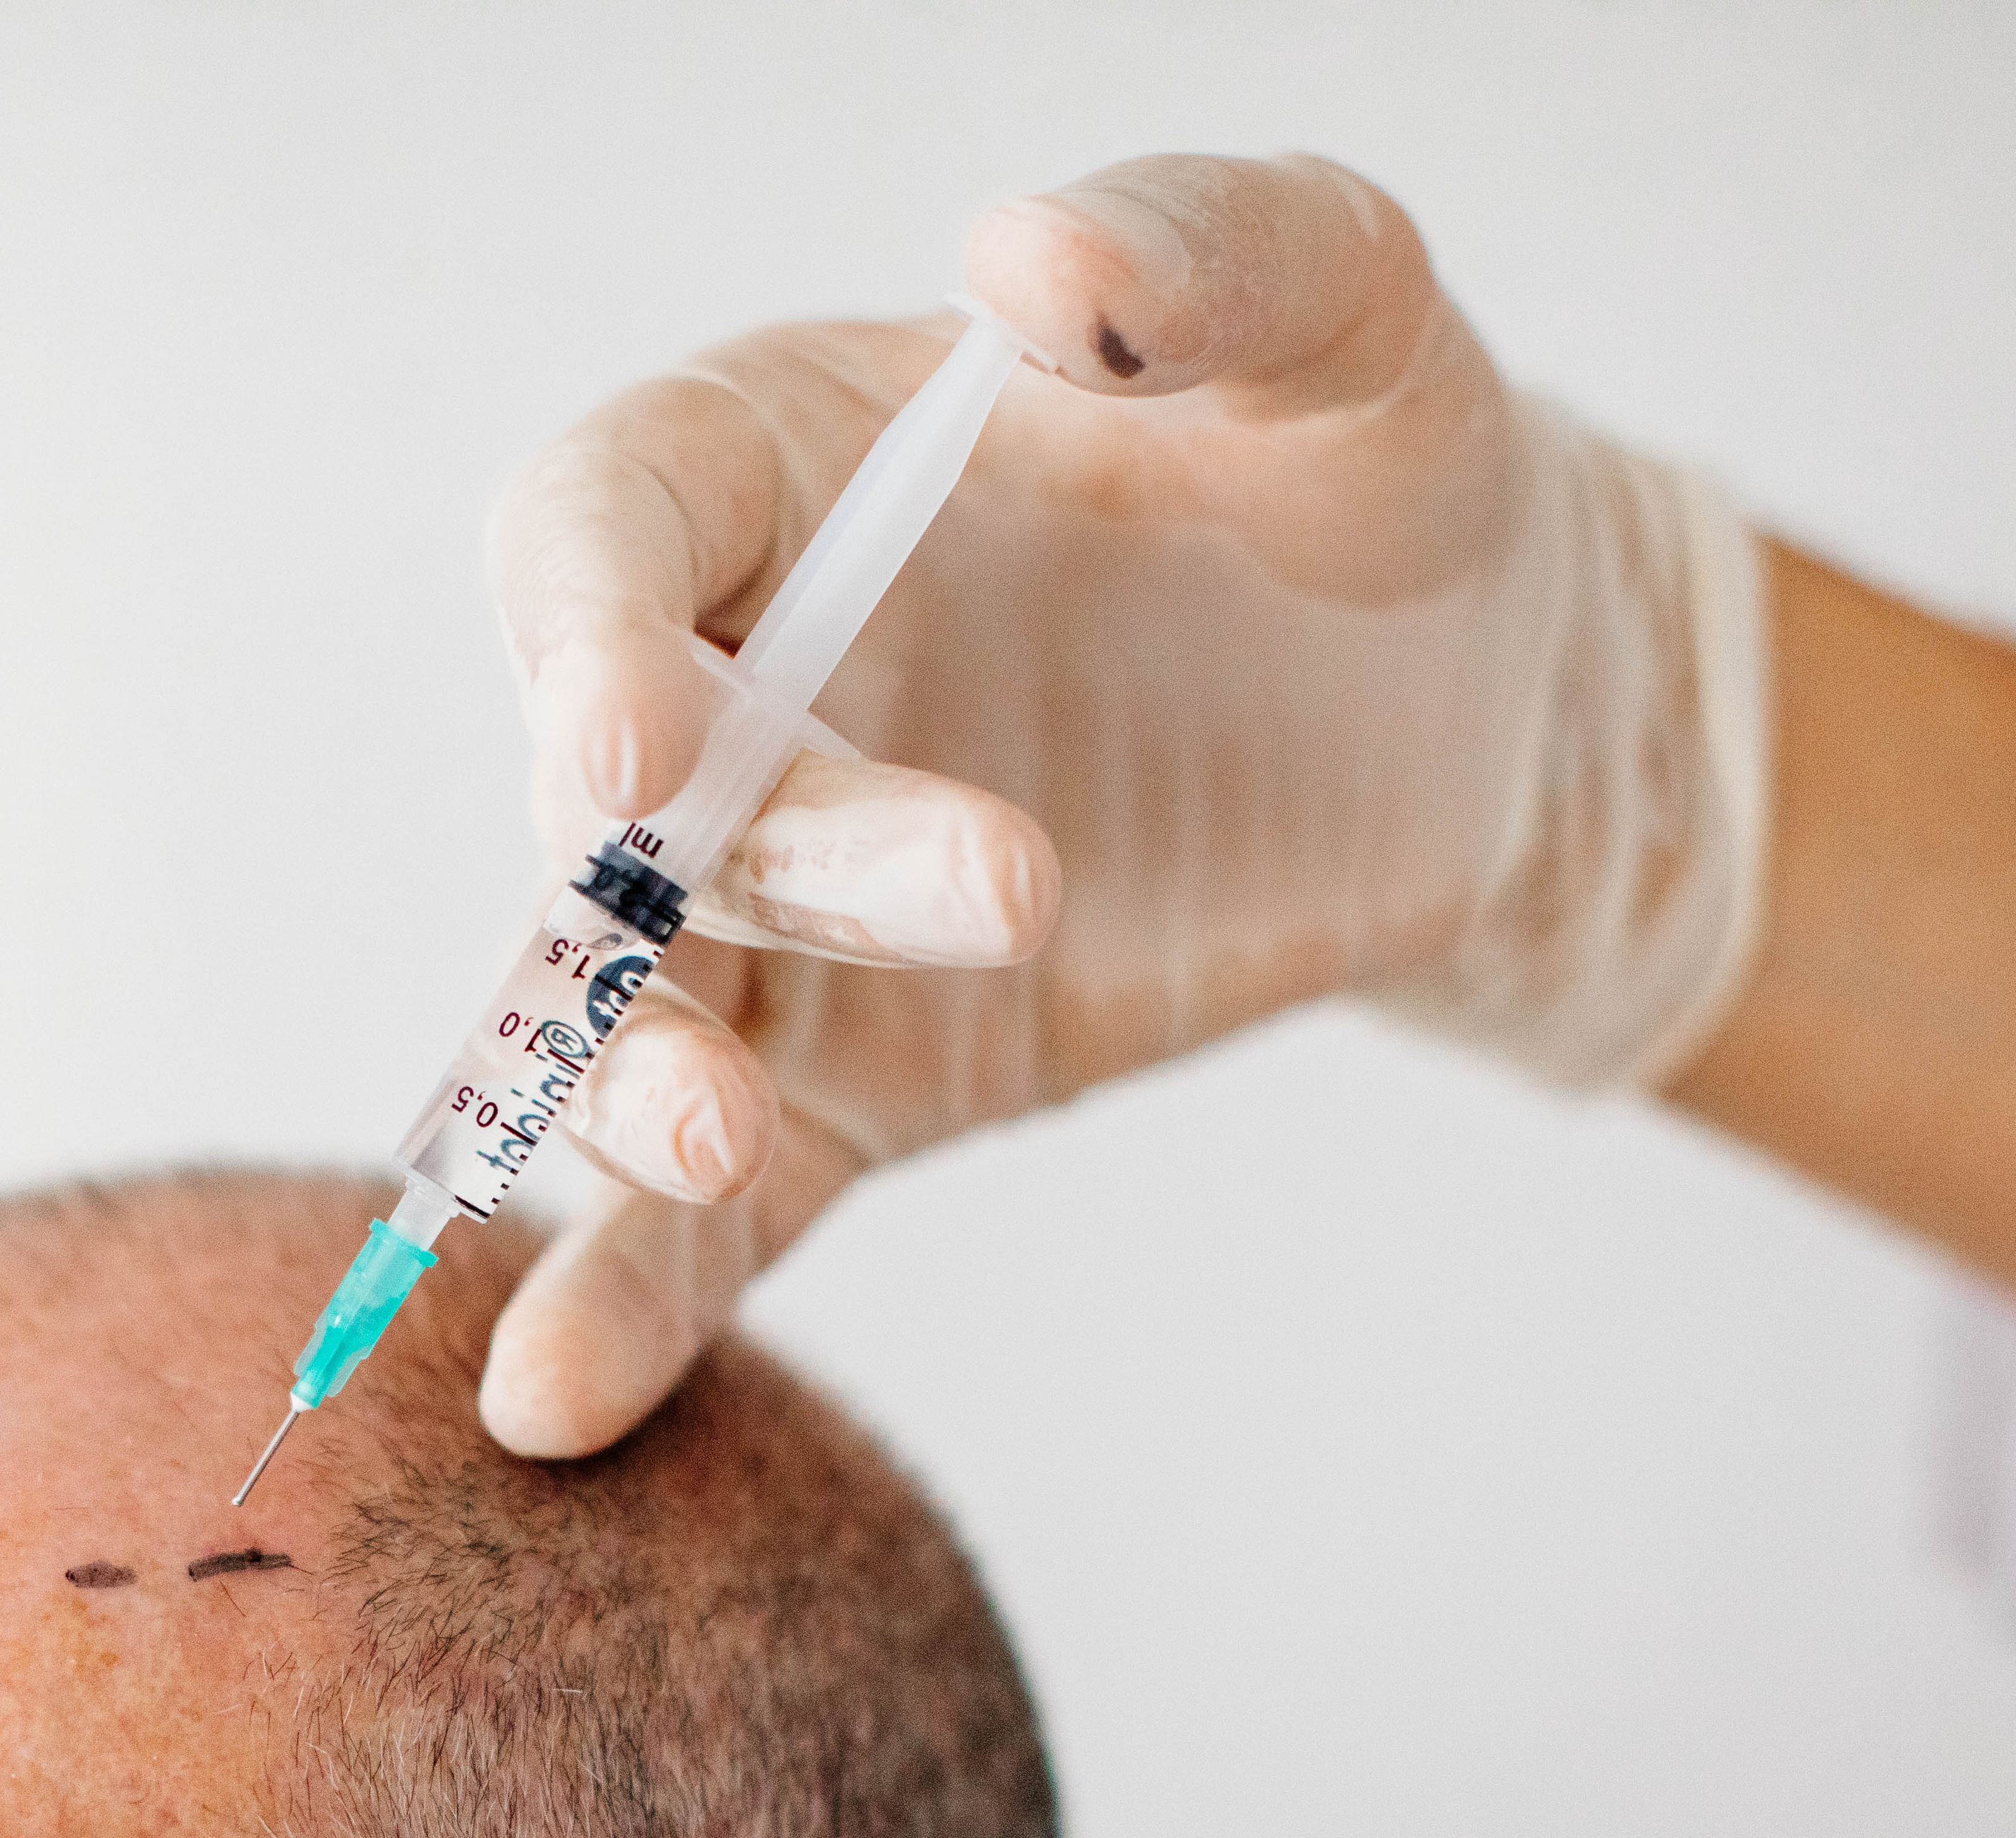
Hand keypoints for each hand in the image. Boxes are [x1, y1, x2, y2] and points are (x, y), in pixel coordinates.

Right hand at [481, 151, 1769, 1454]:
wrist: (1464, 698)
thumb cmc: (1363, 462)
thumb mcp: (1349, 310)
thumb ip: (1208, 252)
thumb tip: (1034, 260)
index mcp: (777, 468)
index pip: (597, 526)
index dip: (584, 636)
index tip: (636, 747)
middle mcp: (727, 695)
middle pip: (628, 802)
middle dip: (739, 868)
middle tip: (1002, 887)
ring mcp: (779, 917)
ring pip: (629, 1012)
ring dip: (631, 1087)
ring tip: (715, 1143)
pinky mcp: (861, 1089)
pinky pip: (719, 1214)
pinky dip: (636, 1303)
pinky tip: (551, 1406)